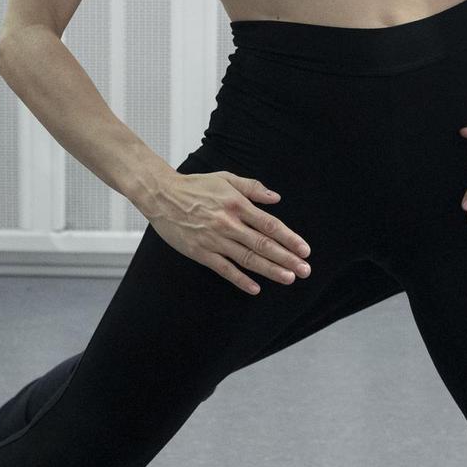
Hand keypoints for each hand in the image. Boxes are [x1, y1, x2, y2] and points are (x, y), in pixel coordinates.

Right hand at [147, 170, 312, 295]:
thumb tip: (276, 198)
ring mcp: (214, 240)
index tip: (305, 250)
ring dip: (270, 270)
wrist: (162, 196)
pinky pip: (224, 269)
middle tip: (305, 270)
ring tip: (289, 278)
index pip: (270, 224)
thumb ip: (252, 187)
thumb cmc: (195, 186)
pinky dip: (240, 279)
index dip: (289, 238)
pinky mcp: (201, 252)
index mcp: (237, 204)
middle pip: (263, 244)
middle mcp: (228, 223)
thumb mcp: (226, 179)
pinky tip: (255, 288)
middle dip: (287, 258)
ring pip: (247, 258)